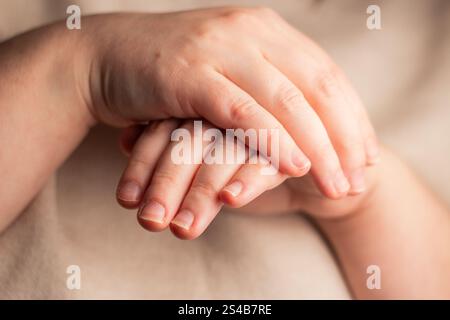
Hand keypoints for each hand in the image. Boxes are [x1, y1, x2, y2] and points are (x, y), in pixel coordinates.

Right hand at [79, 7, 378, 198]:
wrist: (105, 58)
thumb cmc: (169, 72)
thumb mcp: (226, 69)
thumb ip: (262, 84)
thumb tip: (304, 121)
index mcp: (265, 29)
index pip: (326, 74)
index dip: (352, 116)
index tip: (366, 154)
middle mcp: (250, 32)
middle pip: (316, 87)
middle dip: (344, 137)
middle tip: (359, 176)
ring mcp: (221, 50)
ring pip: (287, 101)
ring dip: (317, 147)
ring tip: (336, 183)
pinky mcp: (193, 75)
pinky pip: (244, 112)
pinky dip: (273, 139)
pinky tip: (295, 166)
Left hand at [116, 120, 378, 239]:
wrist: (316, 168)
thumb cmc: (252, 156)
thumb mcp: (209, 152)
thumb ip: (173, 146)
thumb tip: (122, 141)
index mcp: (208, 99)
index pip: (168, 127)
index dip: (145, 164)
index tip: (127, 201)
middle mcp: (233, 105)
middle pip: (192, 140)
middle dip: (168, 184)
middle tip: (151, 221)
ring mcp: (267, 120)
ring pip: (225, 153)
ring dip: (202, 192)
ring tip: (183, 228)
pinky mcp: (296, 143)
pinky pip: (268, 160)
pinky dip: (248, 180)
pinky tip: (230, 200)